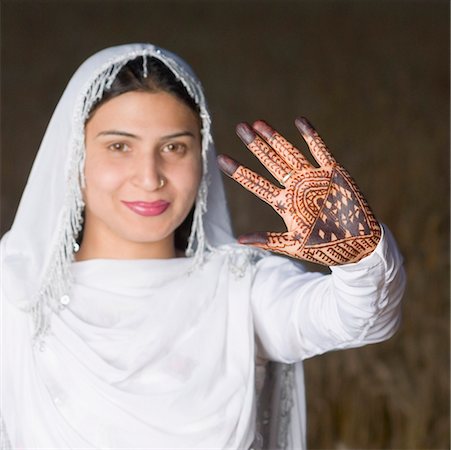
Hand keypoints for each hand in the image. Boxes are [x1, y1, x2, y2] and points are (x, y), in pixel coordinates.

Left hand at [217, 117, 380, 265]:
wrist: (357, 245)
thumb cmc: (324, 248)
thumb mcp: (292, 245)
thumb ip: (267, 240)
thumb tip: (238, 240)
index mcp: (284, 203)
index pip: (256, 183)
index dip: (239, 171)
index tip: (221, 159)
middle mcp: (295, 186)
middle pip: (270, 162)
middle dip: (255, 145)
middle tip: (240, 127)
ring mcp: (313, 177)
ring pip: (290, 152)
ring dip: (276, 138)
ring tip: (258, 123)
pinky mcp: (333, 173)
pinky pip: (321, 150)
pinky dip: (311, 136)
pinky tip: (300, 121)